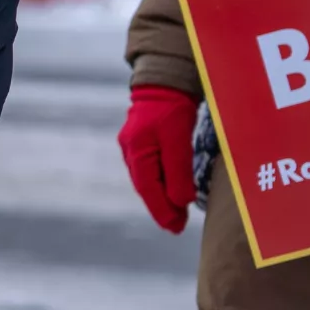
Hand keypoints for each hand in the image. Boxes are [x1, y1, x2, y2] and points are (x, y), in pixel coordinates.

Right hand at [118, 85, 199, 233]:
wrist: (165, 81)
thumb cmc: (172, 109)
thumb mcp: (179, 141)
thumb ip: (178, 172)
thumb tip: (179, 201)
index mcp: (137, 152)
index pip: (148, 189)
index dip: (161, 211)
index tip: (174, 228)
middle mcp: (131, 151)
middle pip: (145, 187)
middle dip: (160, 208)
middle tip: (176, 227)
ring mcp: (134, 145)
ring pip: (146, 179)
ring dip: (160, 197)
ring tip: (175, 213)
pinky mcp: (142, 140)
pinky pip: (149, 169)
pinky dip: (160, 183)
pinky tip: (169, 189)